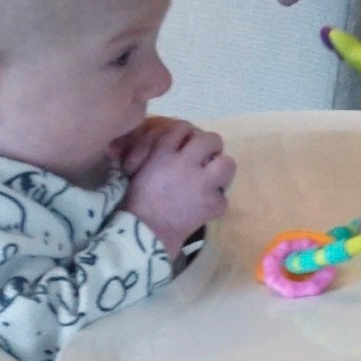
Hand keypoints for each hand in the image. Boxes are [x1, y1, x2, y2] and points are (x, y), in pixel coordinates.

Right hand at [121, 120, 235, 257]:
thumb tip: (163, 141)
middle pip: (212, 139)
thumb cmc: (133, 203)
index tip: (187, 143)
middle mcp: (185, 163)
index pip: (183, 127)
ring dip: (221, 171)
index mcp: (162, 153)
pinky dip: (215, 204)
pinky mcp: (211, 203)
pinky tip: (204, 208)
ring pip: (227, 164)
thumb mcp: (136, 170)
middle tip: (206, 159)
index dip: (187, 134)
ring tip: (212, 180)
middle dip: (211, 147)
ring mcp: (201, 183)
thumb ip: (153, 153)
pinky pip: (223, 198)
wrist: (141, 234)